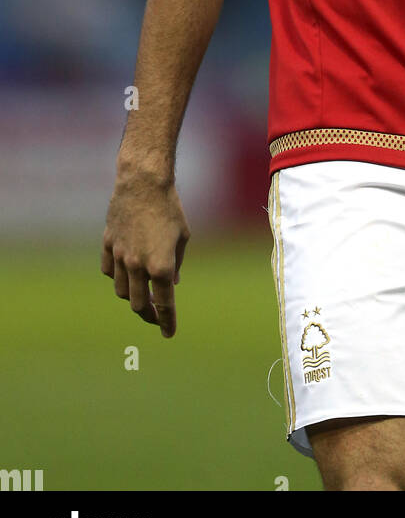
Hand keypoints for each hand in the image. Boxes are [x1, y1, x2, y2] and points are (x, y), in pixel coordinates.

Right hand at [101, 171, 189, 337]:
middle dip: (149, 315)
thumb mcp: (183, 237)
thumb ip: (176, 263)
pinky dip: (118, 278)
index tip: (169, 334)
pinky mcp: (108, 245)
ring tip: (143, 295)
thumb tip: (171, 283)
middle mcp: (139, 266)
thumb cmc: (170, 208)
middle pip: (139, 305)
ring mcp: (120, 256)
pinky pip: (110, 271)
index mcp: (161, 267)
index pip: (165, 305)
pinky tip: (126, 274)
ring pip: (122, 291)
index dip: (167, 322)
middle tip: (156, 317)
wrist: (143, 183)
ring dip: (133, 297)